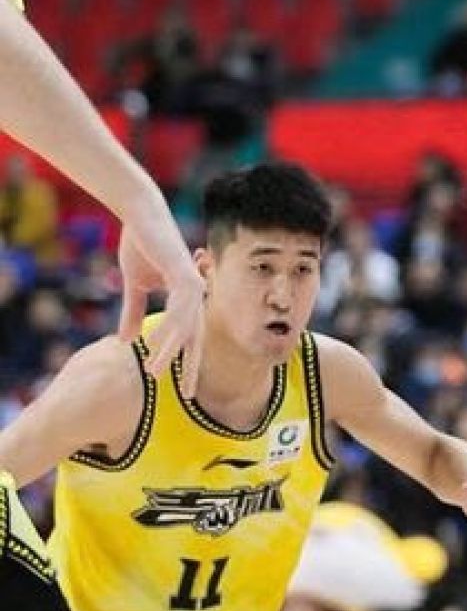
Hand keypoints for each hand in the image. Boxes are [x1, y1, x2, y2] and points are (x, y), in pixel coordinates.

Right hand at [118, 219, 205, 397]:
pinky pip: (178, 308)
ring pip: (185, 328)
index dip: (187, 361)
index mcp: (187, 298)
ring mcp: (194, 284)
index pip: (191, 337)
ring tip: (154, 374)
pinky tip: (158, 344)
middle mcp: (196, 294)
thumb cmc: (141, 247)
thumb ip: (133, 312)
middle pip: (196, 338)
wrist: (140, 216)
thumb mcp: (135, 286)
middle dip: (190, 366)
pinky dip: (169, 326)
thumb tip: (126, 340)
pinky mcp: (184, 274)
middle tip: (188, 394)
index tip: (185, 387)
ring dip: (169, 352)